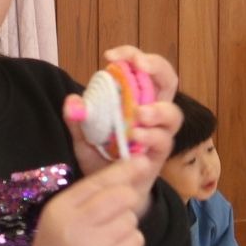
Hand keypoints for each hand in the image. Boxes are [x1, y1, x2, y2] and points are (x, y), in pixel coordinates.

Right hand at [29, 153, 156, 245]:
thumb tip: (126, 171)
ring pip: (131, 219)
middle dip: (127, 198)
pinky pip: (136, 241)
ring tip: (107, 238)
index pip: (98, 181)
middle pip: (121, 196)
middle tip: (118, 209)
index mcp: (61, 208)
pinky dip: (131, 243)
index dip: (123, 170)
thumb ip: (87, 195)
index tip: (140, 161)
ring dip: (126, 225)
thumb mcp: (60, 215)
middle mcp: (76, 224)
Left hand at [64, 46, 183, 181]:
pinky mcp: (159, 154)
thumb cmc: (101, 157)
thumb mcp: (83, 137)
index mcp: (136, 98)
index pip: (142, 68)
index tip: (110, 56)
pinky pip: (163, 141)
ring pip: (172, 114)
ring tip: (139, 114)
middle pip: (168, 79)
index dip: (131, 55)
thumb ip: (77, 119)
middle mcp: (152, 111)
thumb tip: (72, 100)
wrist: (108, 190)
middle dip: (157, 67)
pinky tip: (135, 137)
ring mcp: (159, 132)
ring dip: (157, 110)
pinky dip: (150, 136)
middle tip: (140, 67)